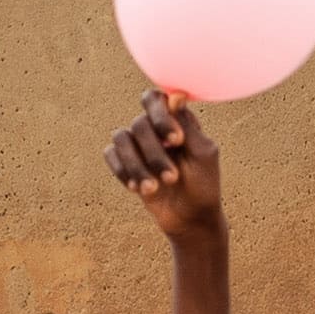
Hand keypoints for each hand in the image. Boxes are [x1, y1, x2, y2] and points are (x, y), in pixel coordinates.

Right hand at [109, 95, 225, 242]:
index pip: (156, 99)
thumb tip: (175, 95)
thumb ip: (188, 125)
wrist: (191, 218)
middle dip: (155, 154)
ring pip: (121, 137)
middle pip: (139, 123)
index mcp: (176, 119)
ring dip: (137, 165)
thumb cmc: (203, 184)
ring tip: (154, 188)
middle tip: (173, 178)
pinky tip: (138, 188)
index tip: (176, 141)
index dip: (160, 116)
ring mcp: (138, 145)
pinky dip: (122, 171)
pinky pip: (110, 154)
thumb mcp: (202, 154)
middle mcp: (154, 127)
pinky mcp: (125, 163)